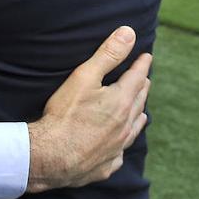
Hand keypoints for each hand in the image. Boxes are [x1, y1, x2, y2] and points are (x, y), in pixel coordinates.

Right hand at [25, 26, 151, 193]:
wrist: (52, 157)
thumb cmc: (65, 115)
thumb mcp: (85, 77)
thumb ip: (108, 54)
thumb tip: (129, 33)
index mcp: (122, 101)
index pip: (138, 77)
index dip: (142, 64)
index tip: (146, 56)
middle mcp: (126, 125)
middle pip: (140, 101)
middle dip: (142, 87)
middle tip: (143, 79)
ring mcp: (118, 147)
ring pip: (135, 127)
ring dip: (138, 114)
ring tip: (139, 110)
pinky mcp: (107, 164)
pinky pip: (120, 152)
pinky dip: (122, 143)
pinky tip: (119, 144)